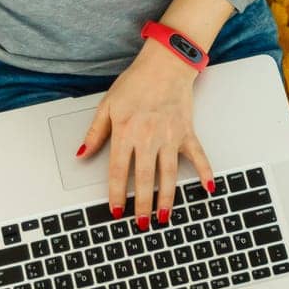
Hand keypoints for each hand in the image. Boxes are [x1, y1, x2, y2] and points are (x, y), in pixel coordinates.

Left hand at [77, 40, 212, 227]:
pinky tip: (208, 189)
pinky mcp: (186, 132)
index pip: (119, 171)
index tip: (116, 211)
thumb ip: (95, 133)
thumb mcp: (107, 106)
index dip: (117, 194)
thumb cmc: (135, 83)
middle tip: (141, 224)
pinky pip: (198, 155)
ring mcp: (170, 136)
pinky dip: (205, 171)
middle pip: (144, 178)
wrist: (165, 64)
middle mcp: (148, 137)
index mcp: (126, 132)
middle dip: (143, 205)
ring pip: (169, 174)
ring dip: (167, 198)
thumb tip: (81, 154)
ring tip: (164, 216)